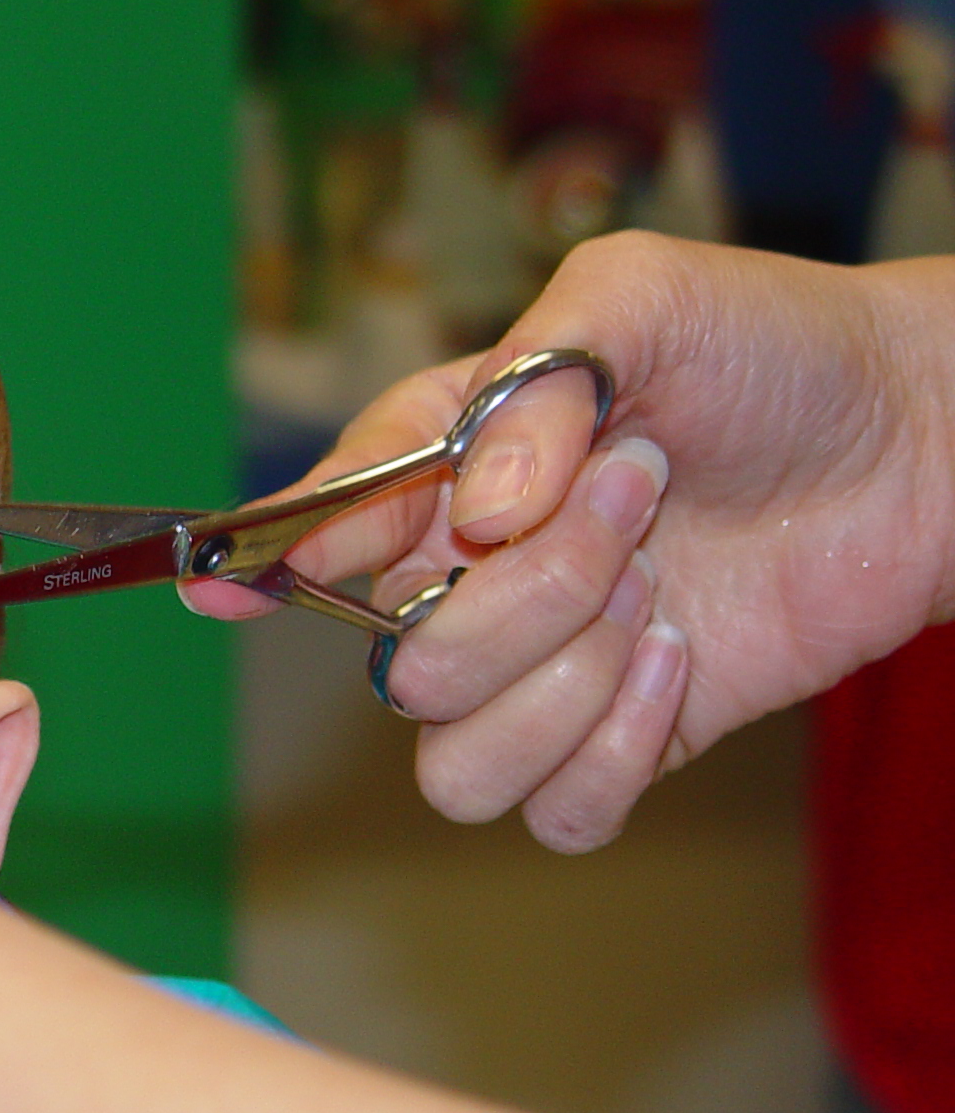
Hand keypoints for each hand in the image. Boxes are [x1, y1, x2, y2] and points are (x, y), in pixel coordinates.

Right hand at [193, 234, 954, 848]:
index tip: (227, 585)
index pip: (312, 538)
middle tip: (633, 499)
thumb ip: (538, 379)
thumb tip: (482, 512)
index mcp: (437, 475)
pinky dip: (615, 752)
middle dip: (526, 594)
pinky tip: (679, 666)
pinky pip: (555, 817)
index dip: (266, 567)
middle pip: (402, 671)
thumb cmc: (769, 345)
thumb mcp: (640, 295)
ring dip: (565, 685)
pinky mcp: (621, 743)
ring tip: (655, 594)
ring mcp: (540, 675)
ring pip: (455, 765)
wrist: (922, 432)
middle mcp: (464, 584)